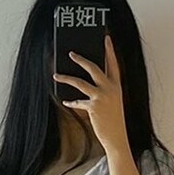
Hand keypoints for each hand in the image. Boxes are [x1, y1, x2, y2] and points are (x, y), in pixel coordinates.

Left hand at [54, 35, 129, 154]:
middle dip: (80, 59)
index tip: (105, 38)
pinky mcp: (94, 107)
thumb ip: (104, 88)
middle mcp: (111, 88)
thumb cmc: (113, 118)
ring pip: (80, 82)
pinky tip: (65, 101)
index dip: (110, 50)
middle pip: (93, 67)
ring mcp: (102, 97)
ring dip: (66, 78)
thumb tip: (88, 78)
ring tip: (56, 75)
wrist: (117, 137)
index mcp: (117, 85)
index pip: (114, 63)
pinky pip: (78, 101)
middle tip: (70, 53)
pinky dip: (71, 101)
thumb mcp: (113, 100)